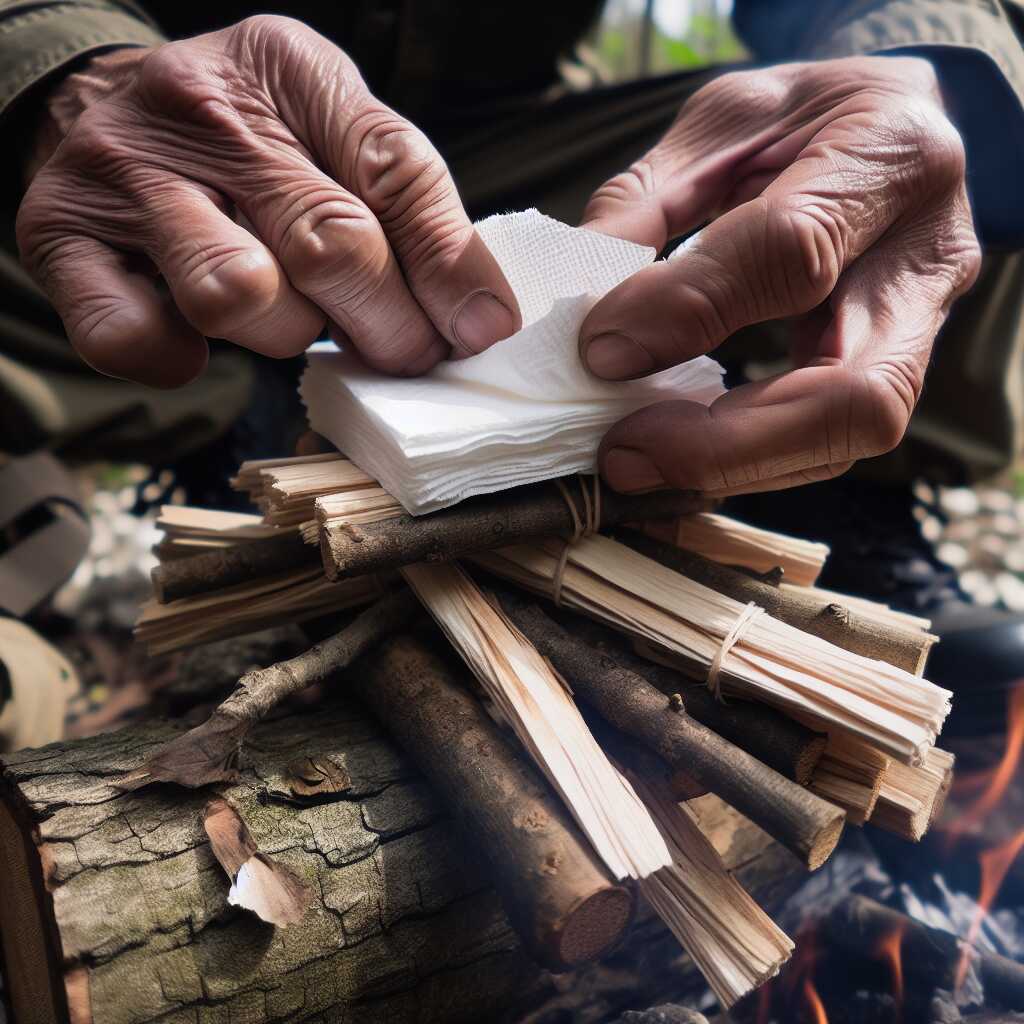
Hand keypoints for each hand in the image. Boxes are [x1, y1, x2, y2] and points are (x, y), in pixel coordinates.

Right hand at [17, 16, 518, 387]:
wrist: (94, 105)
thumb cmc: (248, 140)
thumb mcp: (333, 133)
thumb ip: (405, 207)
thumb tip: (478, 321)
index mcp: (292, 73)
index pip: (396, 172)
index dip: (450, 268)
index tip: (481, 332)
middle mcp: (204, 112)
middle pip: (331, 245)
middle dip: (388, 325)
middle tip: (403, 350)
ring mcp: (127, 175)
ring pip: (239, 296)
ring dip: (284, 334)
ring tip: (290, 316)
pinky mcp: (63, 237)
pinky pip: (133, 336)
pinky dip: (176, 359)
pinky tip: (196, 340)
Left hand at [579, 57, 980, 495]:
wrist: (884, 123)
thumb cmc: (798, 117)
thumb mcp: (716, 127)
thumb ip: (648, 209)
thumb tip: (581, 320)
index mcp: (887, 150)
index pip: (794, 251)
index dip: (688, 310)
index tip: (600, 349)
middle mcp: (927, 253)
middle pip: (855, 393)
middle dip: (728, 444)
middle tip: (625, 452)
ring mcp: (923, 326)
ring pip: (848, 437)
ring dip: (733, 467)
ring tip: (637, 458)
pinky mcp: (896, 370)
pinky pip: (826, 441)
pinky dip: (746, 460)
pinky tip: (681, 450)